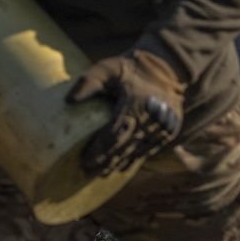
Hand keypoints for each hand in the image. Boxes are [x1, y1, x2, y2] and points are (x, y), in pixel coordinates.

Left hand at [66, 49, 185, 175]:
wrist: (167, 66)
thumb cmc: (130, 68)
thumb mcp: (107, 68)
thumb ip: (88, 82)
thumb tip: (69, 101)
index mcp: (135, 103)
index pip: (114, 134)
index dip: (99, 150)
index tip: (84, 160)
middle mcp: (151, 117)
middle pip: (124, 147)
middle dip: (106, 162)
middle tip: (88, 172)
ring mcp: (163, 125)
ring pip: (137, 151)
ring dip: (119, 163)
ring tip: (102, 174)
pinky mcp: (170, 130)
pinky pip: (150, 149)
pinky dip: (134, 158)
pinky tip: (122, 166)